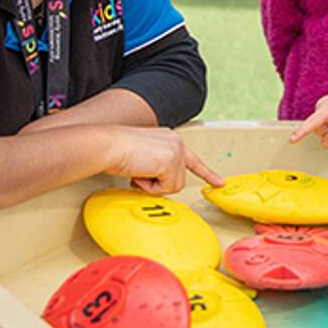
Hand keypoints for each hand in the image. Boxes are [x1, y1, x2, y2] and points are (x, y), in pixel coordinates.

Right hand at [103, 126, 225, 193]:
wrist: (108, 146)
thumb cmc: (116, 151)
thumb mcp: (143, 157)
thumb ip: (156, 167)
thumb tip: (158, 182)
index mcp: (170, 139)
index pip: (192, 160)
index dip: (207, 173)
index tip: (219, 182)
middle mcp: (176, 142)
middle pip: (178, 179)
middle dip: (158, 183)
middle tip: (140, 171)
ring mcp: (175, 151)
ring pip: (173, 186)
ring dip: (153, 185)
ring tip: (139, 170)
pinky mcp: (171, 162)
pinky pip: (166, 188)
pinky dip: (150, 187)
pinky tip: (140, 172)